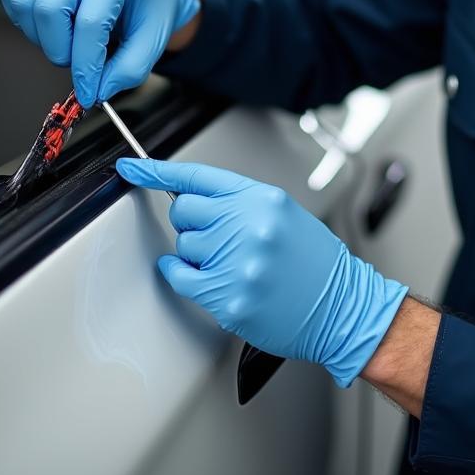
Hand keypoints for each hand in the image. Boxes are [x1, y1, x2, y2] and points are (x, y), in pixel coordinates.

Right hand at [0, 0, 199, 106]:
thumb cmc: (150, 6)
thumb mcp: (153, 40)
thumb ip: (129, 69)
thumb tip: (97, 90)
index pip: (89, 21)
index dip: (85, 65)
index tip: (89, 92)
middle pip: (48, 10)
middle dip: (61, 50)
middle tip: (80, 60)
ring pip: (24, 4)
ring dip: (43, 36)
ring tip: (71, 38)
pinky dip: (27, 20)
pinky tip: (54, 24)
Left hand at [116, 158, 408, 387]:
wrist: (342, 306)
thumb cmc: (315, 263)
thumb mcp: (285, 214)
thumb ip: (242, 203)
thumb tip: (196, 200)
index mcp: (263, 200)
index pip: (199, 177)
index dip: (157, 171)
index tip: (132, 168)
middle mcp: (250, 225)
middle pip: (184, 211)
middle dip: (191, 223)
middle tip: (216, 237)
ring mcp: (239, 262)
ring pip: (184, 246)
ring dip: (197, 255)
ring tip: (232, 264)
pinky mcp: (230, 297)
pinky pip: (182, 278)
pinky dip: (180, 275)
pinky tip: (201, 275)